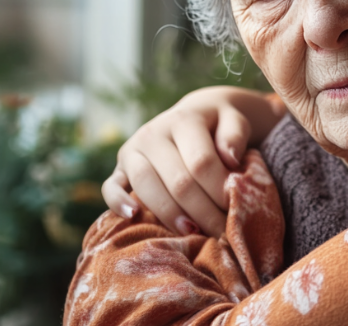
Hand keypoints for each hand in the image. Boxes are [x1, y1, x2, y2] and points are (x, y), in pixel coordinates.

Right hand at [101, 85, 285, 237]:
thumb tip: (230, 159)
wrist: (197, 114)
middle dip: (202, 211)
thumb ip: (235, 135)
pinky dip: (117, 202)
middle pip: (177, 180)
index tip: (236, 208)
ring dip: (170, 214)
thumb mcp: (235, 119)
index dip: (219, 190)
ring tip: (192, 232)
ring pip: (147, 186)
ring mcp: (132, 150)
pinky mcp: (119, 167)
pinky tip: (134, 217)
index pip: (201, 162)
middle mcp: (153, 133)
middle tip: (222, 232)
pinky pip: (111, 186)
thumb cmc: (220, 124)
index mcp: (183, 119)